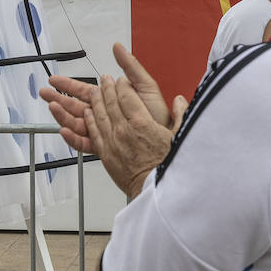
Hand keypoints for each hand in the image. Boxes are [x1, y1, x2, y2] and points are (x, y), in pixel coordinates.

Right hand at [40, 43, 171, 154]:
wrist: (166, 142)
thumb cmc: (159, 115)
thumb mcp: (145, 85)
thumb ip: (131, 66)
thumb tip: (117, 47)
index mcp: (111, 101)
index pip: (85, 91)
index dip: (68, 84)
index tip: (55, 79)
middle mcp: (105, 116)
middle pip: (76, 106)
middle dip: (58, 98)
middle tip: (43, 92)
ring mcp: (104, 132)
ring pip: (77, 123)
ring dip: (63, 114)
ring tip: (52, 106)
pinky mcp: (106, 148)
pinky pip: (85, 143)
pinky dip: (73, 138)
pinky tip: (64, 129)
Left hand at [86, 74, 188, 199]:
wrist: (154, 191)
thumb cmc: (167, 167)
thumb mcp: (180, 138)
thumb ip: (182, 116)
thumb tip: (181, 101)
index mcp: (142, 124)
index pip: (127, 96)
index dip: (123, 85)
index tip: (122, 80)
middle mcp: (124, 131)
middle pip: (110, 102)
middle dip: (107, 88)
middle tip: (105, 80)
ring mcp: (112, 142)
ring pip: (99, 115)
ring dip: (96, 101)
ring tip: (95, 92)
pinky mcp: (105, 155)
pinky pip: (93, 132)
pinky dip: (89, 120)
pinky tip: (88, 114)